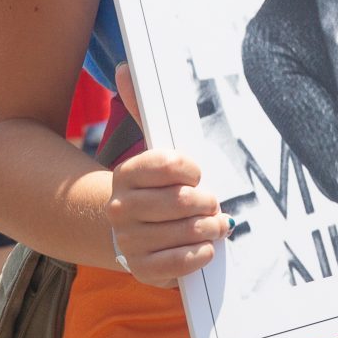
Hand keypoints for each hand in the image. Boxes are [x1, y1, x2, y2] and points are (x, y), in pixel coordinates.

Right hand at [105, 62, 232, 287]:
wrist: (128, 230)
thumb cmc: (152, 186)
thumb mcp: (152, 149)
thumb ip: (143, 109)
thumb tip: (126, 66)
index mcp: (126, 173)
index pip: (172, 165)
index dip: (193, 169)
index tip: (197, 172)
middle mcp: (121, 208)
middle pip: (182, 200)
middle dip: (206, 201)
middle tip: (213, 202)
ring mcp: (129, 241)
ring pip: (185, 231)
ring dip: (210, 227)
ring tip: (216, 224)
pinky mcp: (141, 270)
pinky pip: (180, 264)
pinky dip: (199, 255)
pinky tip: (204, 247)